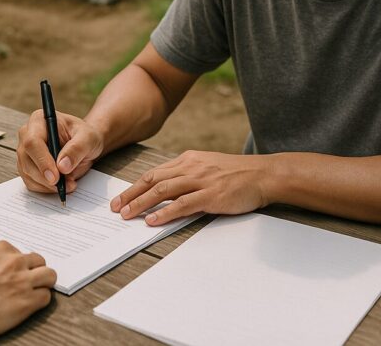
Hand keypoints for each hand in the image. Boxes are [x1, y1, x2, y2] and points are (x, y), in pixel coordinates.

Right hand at [0, 240, 55, 345]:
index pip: (20, 251)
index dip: (19, 263)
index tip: (15, 271)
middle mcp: (14, 262)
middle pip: (38, 260)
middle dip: (34, 271)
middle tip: (28, 282)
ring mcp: (24, 280)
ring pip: (50, 275)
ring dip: (44, 283)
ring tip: (36, 291)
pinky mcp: (29, 301)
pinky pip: (46, 297)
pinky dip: (40, 302)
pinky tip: (30, 306)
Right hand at [17, 110, 103, 194]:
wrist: (85, 144)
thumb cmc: (85, 136)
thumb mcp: (88, 137)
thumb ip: (77, 149)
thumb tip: (62, 167)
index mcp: (39, 121)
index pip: (32, 141)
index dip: (42, 161)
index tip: (55, 177)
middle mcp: (27, 135)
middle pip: (26, 160)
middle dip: (45, 177)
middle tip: (64, 185)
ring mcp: (25, 152)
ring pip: (27, 173)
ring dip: (46, 185)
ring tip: (68, 184)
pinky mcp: (27, 166)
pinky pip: (31, 182)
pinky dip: (45, 188)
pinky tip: (60, 186)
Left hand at [110, 151, 270, 225]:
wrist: (264, 174)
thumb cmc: (239, 174)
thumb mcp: (209, 166)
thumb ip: (189, 174)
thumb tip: (168, 189)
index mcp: (189, 159)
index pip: (155, 172)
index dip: (135, 186)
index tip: (121, 197)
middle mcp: (191, 167)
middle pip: (153, 179)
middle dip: (131, 194)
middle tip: (116, 208)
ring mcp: (201, 180)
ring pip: (163, 190)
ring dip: (142, 203)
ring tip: (127, 215)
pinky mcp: (211, 195)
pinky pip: (182, 204)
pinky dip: (165, 212)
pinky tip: (153, 220)